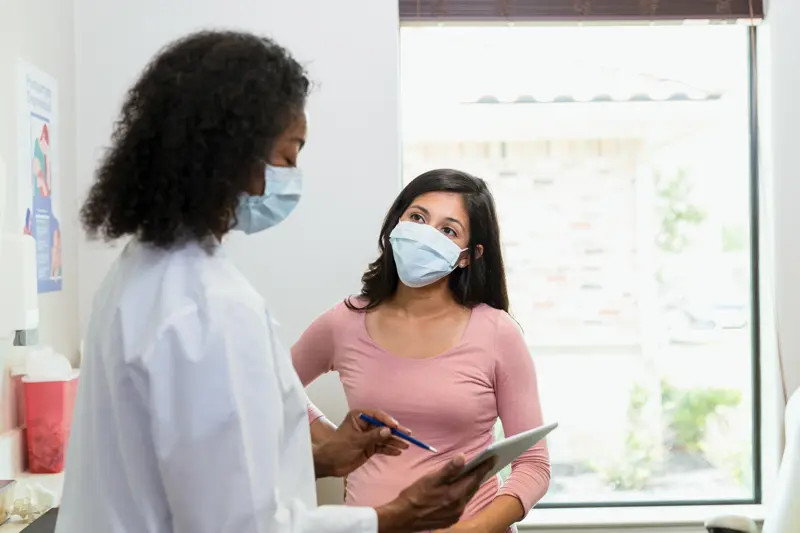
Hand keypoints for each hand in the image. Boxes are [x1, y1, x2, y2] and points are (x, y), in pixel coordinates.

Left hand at [313, 409, 410, 477]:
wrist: (328, 463)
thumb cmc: (337, 447)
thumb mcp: (356, 440)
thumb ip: (373, 436)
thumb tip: (389, 430)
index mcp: (359, 417)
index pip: (377, 415)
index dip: (388, 420)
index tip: (396, 426)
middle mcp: (365, 425)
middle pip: (383, 427)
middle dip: (395, 431)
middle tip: (407, 435)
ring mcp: (368, 437)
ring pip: (384, 438)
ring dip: (395, 441)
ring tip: (405, 446)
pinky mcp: (369, 448)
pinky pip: (382, 447)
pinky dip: (389, 449)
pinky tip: (397, 452)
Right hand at [376, 454, 495, 532]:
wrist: (403, 518)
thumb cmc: (415, 496)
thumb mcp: (430, 479)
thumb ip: (448, 469)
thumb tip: (463, 457)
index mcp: (455, 494)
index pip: (474, 477)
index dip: (484, 467)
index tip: (493, 458)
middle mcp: (459, 506)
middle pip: (473, 487)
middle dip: (479, 474)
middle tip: (486, 463)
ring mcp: (455, 514)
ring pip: (467, 495)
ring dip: (471, 484)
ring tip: (474, 473)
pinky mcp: (450, 519)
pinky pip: (461, 504)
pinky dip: (463, 494)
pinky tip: (459, 488)